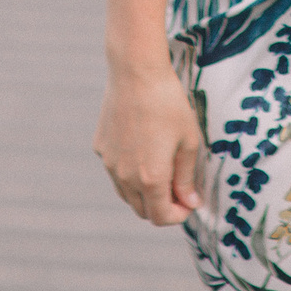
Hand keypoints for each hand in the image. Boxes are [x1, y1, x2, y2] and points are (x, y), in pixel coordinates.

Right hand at [95, 60, 203, 224]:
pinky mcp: (101, 148)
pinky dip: (130, 171)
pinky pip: (116, 171)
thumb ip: (187, 178)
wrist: (136, 73)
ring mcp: (110, 163)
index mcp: (150, 179)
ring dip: (144, 191)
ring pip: (126, 194)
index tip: (189, 202)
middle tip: (178, 187)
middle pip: (142, 210)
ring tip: (162, 166)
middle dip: (162, 206)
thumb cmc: (168, 104)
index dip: (178, 215)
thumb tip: (189, 203)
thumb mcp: (189, 141)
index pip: (160, 218)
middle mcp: (125, 177)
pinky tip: (144, 146)